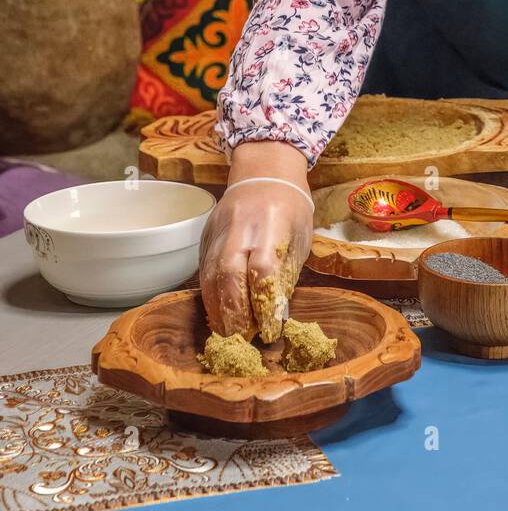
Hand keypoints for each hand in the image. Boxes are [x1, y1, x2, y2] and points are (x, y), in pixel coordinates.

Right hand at [199, 179, 313, 343]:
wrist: (266, 172)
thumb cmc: (291, 208)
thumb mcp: (300, 239)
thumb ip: (286, 274)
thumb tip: (276, 314)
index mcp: (272, 224)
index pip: (263, 269)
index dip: (264, 304)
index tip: (269, 328)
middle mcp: (241, 227)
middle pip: (229, 273)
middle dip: (234, 312)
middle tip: (242, 339)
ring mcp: (219, 230)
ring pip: (210, 274)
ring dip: (217, 310)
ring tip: (227, 334)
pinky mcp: (206, 236)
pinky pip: (203, 271)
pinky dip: (209, 297)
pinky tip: (217, 314)